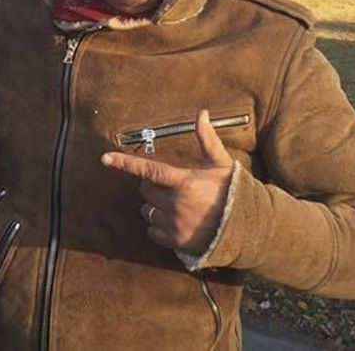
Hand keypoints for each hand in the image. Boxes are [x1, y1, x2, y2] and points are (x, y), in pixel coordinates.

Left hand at [101, 110, 233, 254]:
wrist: (248, 228)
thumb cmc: (233, 192)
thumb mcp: (221, 164)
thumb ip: (207, 139)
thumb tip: (201, 113)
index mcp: (184, 183)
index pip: (148, 170)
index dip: (125, 163)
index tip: (105, 158)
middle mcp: (175, 204)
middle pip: (146, 191)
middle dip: (152, 187)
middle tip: (169, 187)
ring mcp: (174, 224)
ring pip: (147, 212)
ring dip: (154, 207)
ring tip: (174, 205)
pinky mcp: (175, 241)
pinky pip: (152, 232)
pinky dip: (157, 227)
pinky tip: (173, 221)